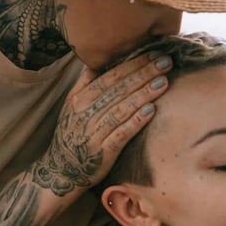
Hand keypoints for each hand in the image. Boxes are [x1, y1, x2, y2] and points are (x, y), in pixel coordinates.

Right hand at [32, 52, 171, 195]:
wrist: (60, 171)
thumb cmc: (72, 135)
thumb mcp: (71, 106)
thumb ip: (85, 84)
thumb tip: (99, 60)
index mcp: (79, 99)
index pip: (110, 76)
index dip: (132, 64)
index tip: (152, 54)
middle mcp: (85, 113)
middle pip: (119, 89)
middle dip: (144, 74)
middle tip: (166, 62)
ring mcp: (93, 133)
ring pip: (122, 109)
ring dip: (144, 94)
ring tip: (164, 82)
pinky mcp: (102, 152)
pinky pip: (121, 133)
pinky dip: (136, 121)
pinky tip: (151, 110)